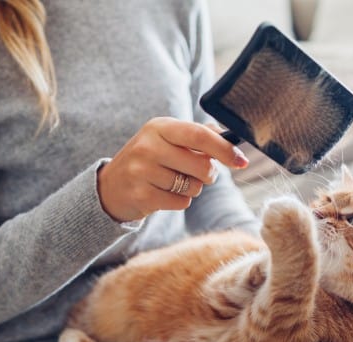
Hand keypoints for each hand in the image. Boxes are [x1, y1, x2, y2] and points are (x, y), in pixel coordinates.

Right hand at [97, 117, 248, 221]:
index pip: (199, 135)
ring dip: (191, 188)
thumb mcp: (167, 139)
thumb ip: (198, 135)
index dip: (224, 149)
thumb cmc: (148, 160)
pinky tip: (163, 194)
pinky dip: (179, 201)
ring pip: (193, 187)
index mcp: (159, 127)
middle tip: (197, 173)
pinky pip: (181, 202)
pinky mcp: (141, 195)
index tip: (241, 161)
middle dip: (208, 174)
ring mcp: (142, 171)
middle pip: (202, 166)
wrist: (111, 186)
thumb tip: (230, 137)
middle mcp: (148, 146)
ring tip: (172, 182)